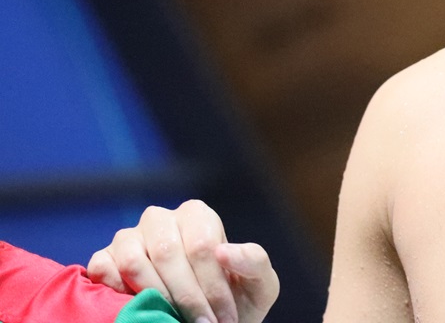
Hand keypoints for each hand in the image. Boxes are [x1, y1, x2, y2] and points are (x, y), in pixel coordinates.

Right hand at [88, 200, 278, 322]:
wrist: (205, 320)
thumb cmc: (233, 298)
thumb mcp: (258, 283)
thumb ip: (254, 262)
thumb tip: (223, 253)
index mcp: (197, 215)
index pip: (202, 247)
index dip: (213, 287)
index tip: (223, 318)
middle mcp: (160, 219)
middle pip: (169, 253)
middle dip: (187, 298)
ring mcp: (128, 237)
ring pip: (135, 262)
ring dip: (156, 298)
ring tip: (173, 320)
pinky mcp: (103, 259)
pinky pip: (103, 270)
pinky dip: (118, 293)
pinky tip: (138, 309)